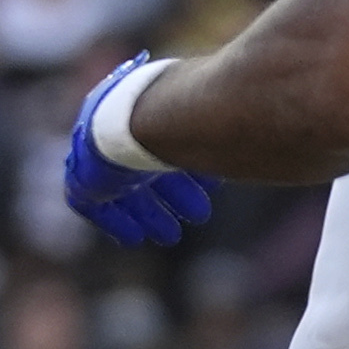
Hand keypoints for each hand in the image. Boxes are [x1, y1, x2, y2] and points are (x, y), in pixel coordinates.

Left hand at [63, 53, 211, 245]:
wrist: (141, 120)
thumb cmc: (186, 117)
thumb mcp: (215, 125)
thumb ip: (227, 137)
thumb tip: (263, 146)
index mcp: (152, 109)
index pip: (170, 142)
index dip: (191, 166)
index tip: (211, 185)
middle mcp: (126, 129)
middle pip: (149, 168)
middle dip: (173, 195)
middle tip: (198, 215)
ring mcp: (102, 152)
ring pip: (126, 190)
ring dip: (150, 213)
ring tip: (170, 236)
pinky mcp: (86, 178)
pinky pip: (95, 206)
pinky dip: (116, 222)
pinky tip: (134, 239)